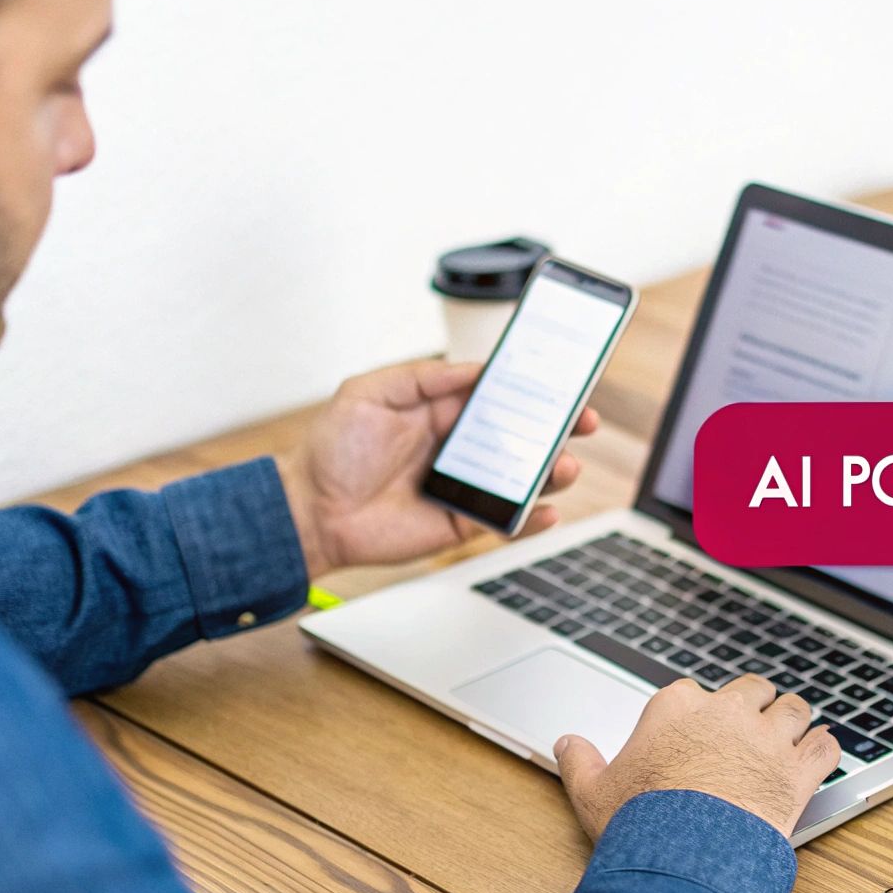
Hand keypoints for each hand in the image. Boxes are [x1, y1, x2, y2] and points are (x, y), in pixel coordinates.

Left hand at [276, 359, 598, 577]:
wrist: (310, 513)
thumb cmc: (331, 451)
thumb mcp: (368, 392)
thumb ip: (422, 376)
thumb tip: (474, 368)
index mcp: (440, 410)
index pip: (497, 395)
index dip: (530, 389)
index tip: (560, 382)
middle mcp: (457, 446)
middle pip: (520, 435)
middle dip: (557, 427)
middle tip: (583, 420)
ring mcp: (463, 485)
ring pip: (522, 478)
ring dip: (551, 471)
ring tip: (565, 466)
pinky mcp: (461, 524)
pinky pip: (506, 521)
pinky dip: (532, 520)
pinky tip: (547, 511)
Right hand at [553, 675, 841, 839]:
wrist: (684, 854)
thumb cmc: (641, 821)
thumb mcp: (594, 791)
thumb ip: (580, 762)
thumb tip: (565, 744)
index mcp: (677, 707)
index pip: (695, 692)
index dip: (702, 711)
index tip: (701, 729)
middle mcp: (725, 713)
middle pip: (753, 689)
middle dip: (755, 705)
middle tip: (752, 726)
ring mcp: (766, 738)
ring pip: (794, 710)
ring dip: (794, 721)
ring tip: (791, 735)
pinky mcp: (797, 770)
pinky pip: (825, 746)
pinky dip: (824, 749)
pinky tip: (820, 755)